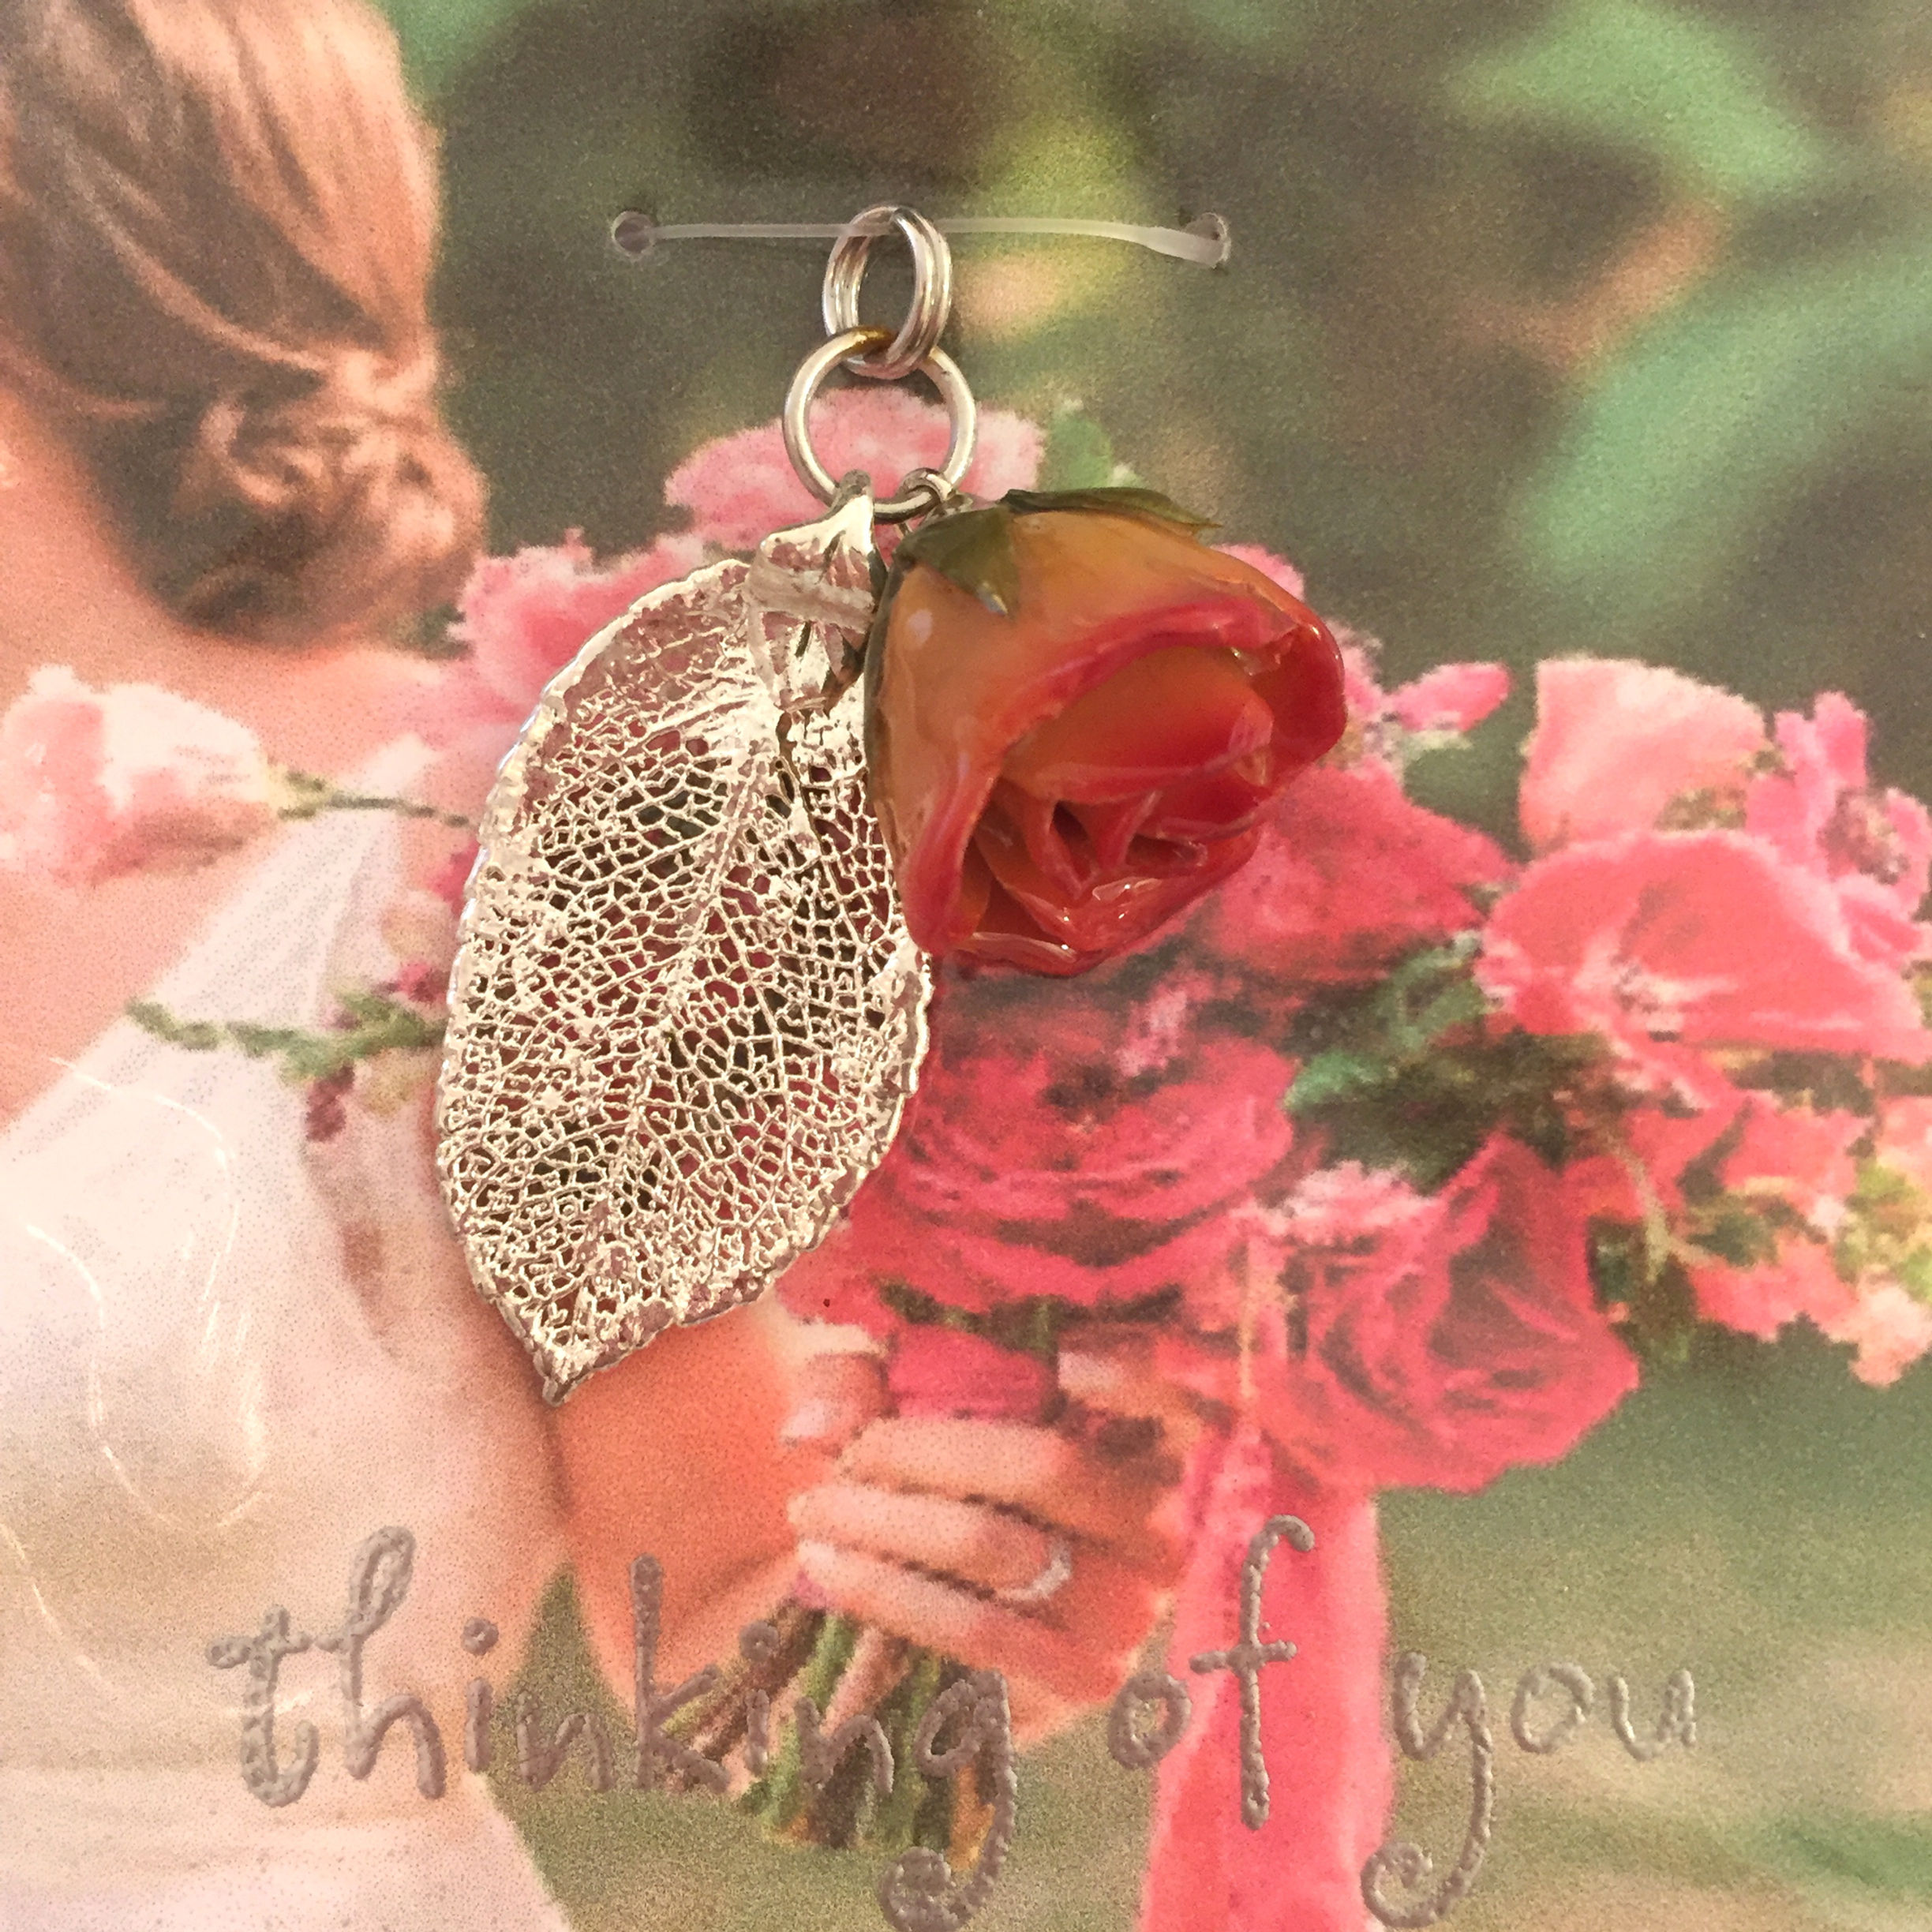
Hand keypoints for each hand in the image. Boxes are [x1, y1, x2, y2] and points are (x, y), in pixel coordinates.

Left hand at [783, 1348, 1186, 1743]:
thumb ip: (858, 1384)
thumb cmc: (930, 1482)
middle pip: (1045, 1465)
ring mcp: (1129, 1608)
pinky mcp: (1086, 1680)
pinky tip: (827, 1569)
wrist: (925, 1615)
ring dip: (885, 1524)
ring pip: (994, 1546)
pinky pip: (976, 1631)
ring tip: (810, 1511)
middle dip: (922, 1452)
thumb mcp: (902, 1408)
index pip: (1187, 1398)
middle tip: (843, 1456)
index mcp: (1144, 1436)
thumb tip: (818, 1420)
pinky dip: (889, 1593)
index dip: (1149, 1374)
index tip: (1066, 1361)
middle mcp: (1159, 1522)